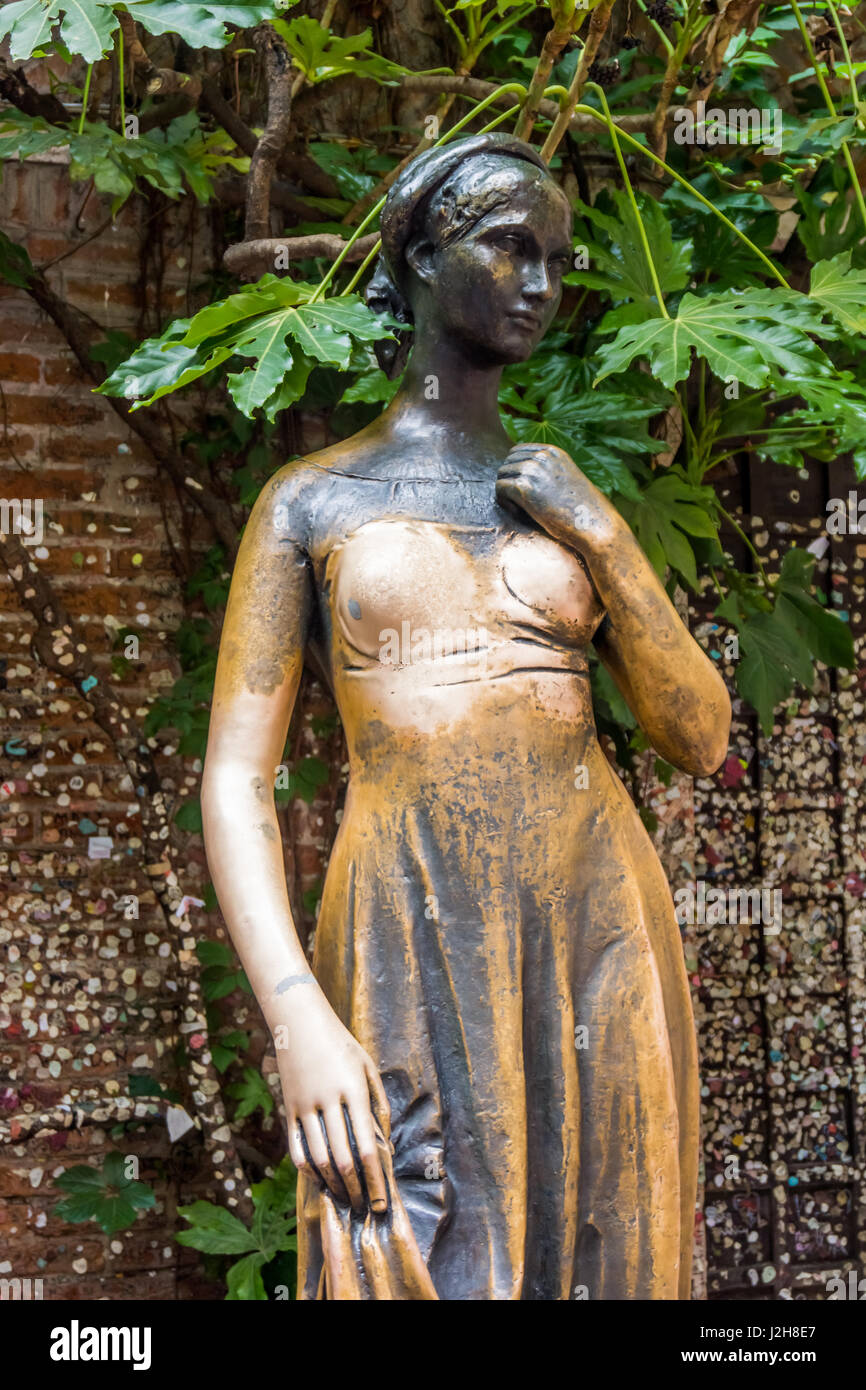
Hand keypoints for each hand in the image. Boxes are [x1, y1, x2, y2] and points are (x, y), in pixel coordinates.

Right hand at [275, 992, 390, 1213]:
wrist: (300, 1021)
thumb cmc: (340, 1043)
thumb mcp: (367, 1065)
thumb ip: (378, 1103)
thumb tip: (385, 1143)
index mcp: (353, 1090)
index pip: (366, 1145)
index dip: (375, 1179)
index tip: (382, 1201)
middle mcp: (328, 1100)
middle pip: (342, 1158)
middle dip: (356, 1188)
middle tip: (366, 1207)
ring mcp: (304, 1105)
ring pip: (318, 1157)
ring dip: (333, 1183)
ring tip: (346, 1198)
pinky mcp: (288, 1107)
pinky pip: (296, 1147)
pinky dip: (308, 1168)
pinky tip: (320, 1179)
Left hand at [496, 443, 622, 555]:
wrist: (593, 524)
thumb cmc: (582, 508)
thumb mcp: (568, 478)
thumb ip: (549, 471)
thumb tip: (524, 474)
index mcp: (553, 452)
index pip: (517, 450)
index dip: (514, 469)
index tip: (522, 487)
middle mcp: (542, 457)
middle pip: (507, 462)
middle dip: (509, 480)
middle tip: (520, 501)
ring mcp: (532, 471)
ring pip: (501, 474)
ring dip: (505, 491)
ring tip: (520, 508)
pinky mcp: (524, 488)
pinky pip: (499, 488)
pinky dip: (504, 501)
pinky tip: (518, 512)